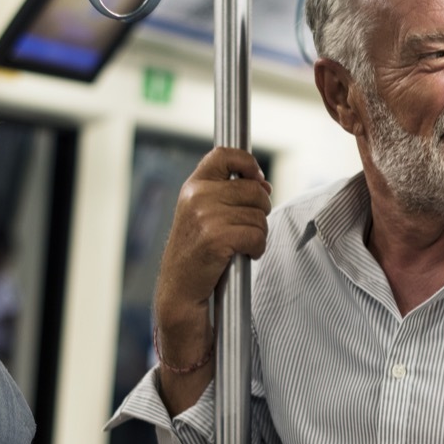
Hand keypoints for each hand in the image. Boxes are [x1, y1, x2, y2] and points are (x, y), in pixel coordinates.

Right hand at [154, 147, 270, 329]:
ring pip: (259, 216)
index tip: (258, 178)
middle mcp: (197, 196)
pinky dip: (257, 248)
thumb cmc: (196, 252)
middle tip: (245, 227)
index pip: (225, 155)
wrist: (180, 289)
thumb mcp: (201, 212)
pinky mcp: (216, 238)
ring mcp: (206, 217)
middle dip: (260, 210)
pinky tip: (243, 255)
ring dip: (258, 233)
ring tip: (240, 244)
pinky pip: (257, 235)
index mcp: (193, 186)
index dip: (248, 163)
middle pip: (254, 190)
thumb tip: (264, 183)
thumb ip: (226, 192)